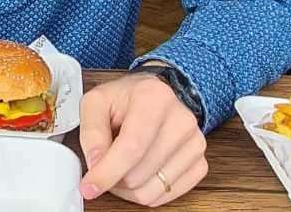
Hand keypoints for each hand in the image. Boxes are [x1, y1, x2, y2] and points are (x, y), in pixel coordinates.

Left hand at [78, 73, 206, 206]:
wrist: (156, 95)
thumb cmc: (126, 98)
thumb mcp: (97, 101)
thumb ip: (92, 131)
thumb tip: (96, 164)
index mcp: (153, 97)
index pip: (132, 147)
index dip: (107, 172)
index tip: (89, 186)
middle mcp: (180, 119)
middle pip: (138, 173)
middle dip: (114, 177)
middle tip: (105, 163)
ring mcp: (194, 143)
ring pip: (152, 190)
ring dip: (128, 188)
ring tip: (122, 166)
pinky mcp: (200, 163)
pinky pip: (167, 195)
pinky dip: (147, 191)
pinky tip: (139, 171)